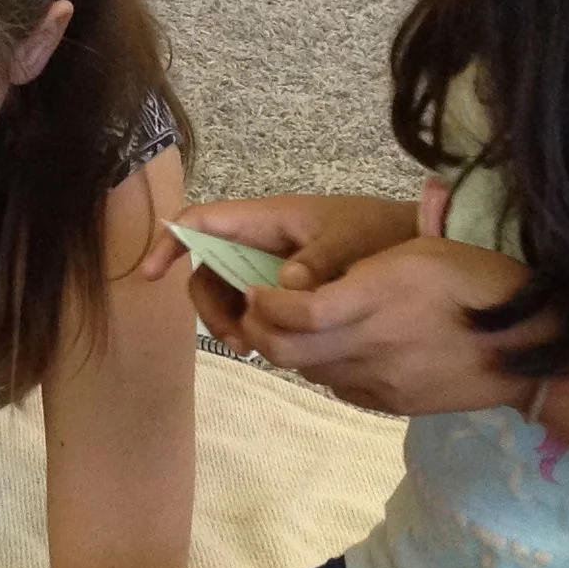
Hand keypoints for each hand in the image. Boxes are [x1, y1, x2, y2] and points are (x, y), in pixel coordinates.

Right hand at [138, 195, 418, 343]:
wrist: (419, 244)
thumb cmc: (383, 231)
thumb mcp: (355, 240)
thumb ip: (320, 260)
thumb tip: (282, 286)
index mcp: (267, 219)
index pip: (202, 221)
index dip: (170, 242)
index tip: (149, 276)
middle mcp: (261, 241)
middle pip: (208, 268)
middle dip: (210, 306)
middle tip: (236, 340)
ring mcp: (272, 266)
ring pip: (229, 293)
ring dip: (232, 322)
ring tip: (255, 349)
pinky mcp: (288, 291)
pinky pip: (255, 308)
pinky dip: (256, 328)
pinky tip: (276, 348)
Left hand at [230, 236, 542, 415]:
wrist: (530, 344)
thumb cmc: (478, 278)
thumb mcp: (425, 247)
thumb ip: (365, 264)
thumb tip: (308, 277)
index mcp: (383, 293)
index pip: (300, 310)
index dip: (265, 304)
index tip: (254, 289)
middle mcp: (376, 340)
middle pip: (290, 349)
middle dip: (258, 331)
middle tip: (252, 310)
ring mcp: (383, 378)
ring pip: (308, 370)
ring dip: (287, 349)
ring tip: (287, 325)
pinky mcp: (391, 402)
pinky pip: (338, 386)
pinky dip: (322, 367)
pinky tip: (333, 347)